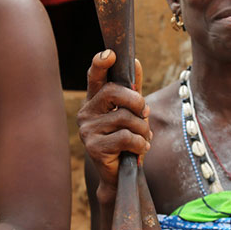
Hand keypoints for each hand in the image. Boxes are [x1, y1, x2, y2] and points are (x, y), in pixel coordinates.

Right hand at [77, 50, 150, 204]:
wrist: (120, 175)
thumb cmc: (125, 141)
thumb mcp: (132, 113)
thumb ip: (133, 90)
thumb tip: (136, 62)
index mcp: (94, 101)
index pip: (95, 77)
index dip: (100, 64)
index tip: (109, 54)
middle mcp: (86, 113)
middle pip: (113, 92)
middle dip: (136, 100)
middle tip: (145, 112)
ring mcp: (87, 130)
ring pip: (124, 117)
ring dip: (142, 129)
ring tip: (144, 138)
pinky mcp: (94, 147)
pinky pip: (126, 137)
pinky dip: (140, 143)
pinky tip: (140, 150)